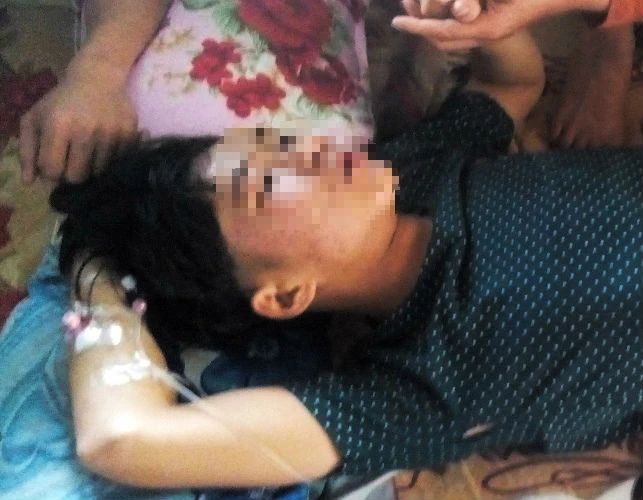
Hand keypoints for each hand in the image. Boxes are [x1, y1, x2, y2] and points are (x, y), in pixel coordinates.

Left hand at [20, 58, 137, 183]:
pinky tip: (104, 147)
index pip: (52, 170)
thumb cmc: (61, 101)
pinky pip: (118, 163)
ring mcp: (110, 134)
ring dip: (93, 168)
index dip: (51, 173)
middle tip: (73, 163)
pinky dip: (110, 161)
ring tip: (89, 153)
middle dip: (72, 174)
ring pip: (99, 173)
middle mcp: (86, 131)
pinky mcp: (129, 135)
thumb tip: (30, 182)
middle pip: (77, 177)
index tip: (54, 164)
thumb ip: (27, 151)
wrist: (98, 78)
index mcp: (58, 125)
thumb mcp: (35, 119)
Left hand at [392, 0, 610, 49]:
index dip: (417, 27)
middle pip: (442, 41)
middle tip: (401, 17)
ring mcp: (490, 33)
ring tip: (412, 12)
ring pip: (450, 38)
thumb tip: (457, 11)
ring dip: (430, 26)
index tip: (397, 22)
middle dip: (420, 29)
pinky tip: (436, 10)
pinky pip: (461, 31)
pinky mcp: (492, 28)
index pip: (443, 32)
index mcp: (487, 28)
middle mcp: (486, 35)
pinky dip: (444, 23)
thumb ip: (472, 3)